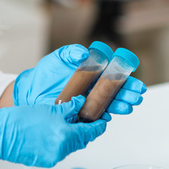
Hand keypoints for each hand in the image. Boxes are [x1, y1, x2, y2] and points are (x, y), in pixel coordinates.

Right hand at [0, 96, 105, 166]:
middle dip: (87, 130)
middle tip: (88, 118)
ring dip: (74, 136)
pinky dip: (62, 142)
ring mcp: (53, 158)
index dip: (99, 125)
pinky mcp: (45, 161)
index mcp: (65, 136)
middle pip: (83, 140)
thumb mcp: (49, 109)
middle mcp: (62, 150)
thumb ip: (69, 108)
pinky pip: (60, 151)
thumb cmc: (20, 120)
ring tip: (70, 123)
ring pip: (71, 146)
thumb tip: (81, 104)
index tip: (103, 119)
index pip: (92, 132)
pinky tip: (56, 132)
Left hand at [12, 43, 146, 118]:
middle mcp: (94, 88)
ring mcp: (88, 101)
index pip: (115, 76)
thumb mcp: (59, 57)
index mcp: (94, 73)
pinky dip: (103, 116)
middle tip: (136, 97)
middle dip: (128, 95)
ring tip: (128, 106)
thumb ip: (72, 52)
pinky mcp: (80, 112)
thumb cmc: (46, 72)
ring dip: (120, 106)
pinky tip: (110, 115)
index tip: (135, 83)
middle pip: (116, 92)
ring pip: (108, 104)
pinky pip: (95, 115)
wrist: (32, 90)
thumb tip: (83, 53)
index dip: (127, 80)